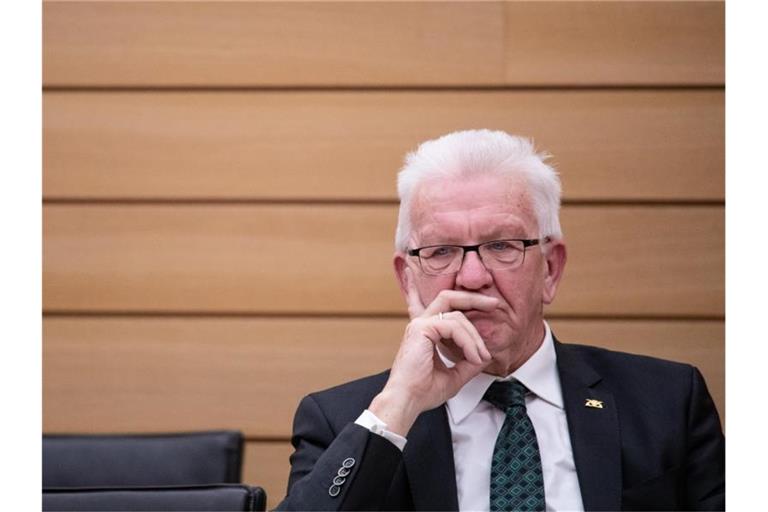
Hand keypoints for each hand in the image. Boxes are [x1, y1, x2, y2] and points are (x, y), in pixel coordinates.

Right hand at [368, 268, 496, 435]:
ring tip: (481, 357)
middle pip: (449, 298)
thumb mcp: (454, 377)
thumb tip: (485, 356)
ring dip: (475, 337)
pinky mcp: (422, 329)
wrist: (407, 401)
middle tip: (495, 304)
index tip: (490, 308)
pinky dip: (468, 342)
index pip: (447, 309)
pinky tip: (473, 357)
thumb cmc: (423, 391)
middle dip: (473, 298)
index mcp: (427, 332)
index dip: (467, 304)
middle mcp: (422, 324)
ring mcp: (420, 324)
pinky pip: (453, 327)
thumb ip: (468, 364)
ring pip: (457, 316)